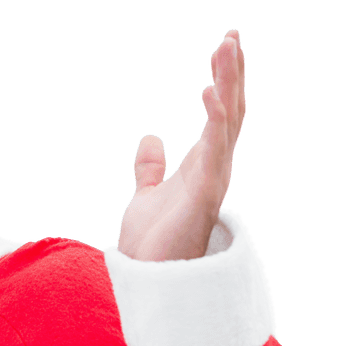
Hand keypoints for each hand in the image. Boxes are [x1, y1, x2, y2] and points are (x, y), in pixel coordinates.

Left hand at [117, 29, 246, 260]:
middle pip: (230, 110)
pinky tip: (208, 92)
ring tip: (225, 49)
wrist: (148, 277)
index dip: (223, 81)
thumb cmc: (153, 242)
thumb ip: (150, 167)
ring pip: (227, 122)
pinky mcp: (204, 193)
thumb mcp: (146, 194)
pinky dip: (214, 119)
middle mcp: (213, 168)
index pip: (219, 114)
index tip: (221, 47)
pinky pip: (214, 150)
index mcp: (201, 164)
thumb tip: (149, 137)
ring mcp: (212, 179)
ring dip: (228, 85)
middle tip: (230, 36)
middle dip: (232, 73)